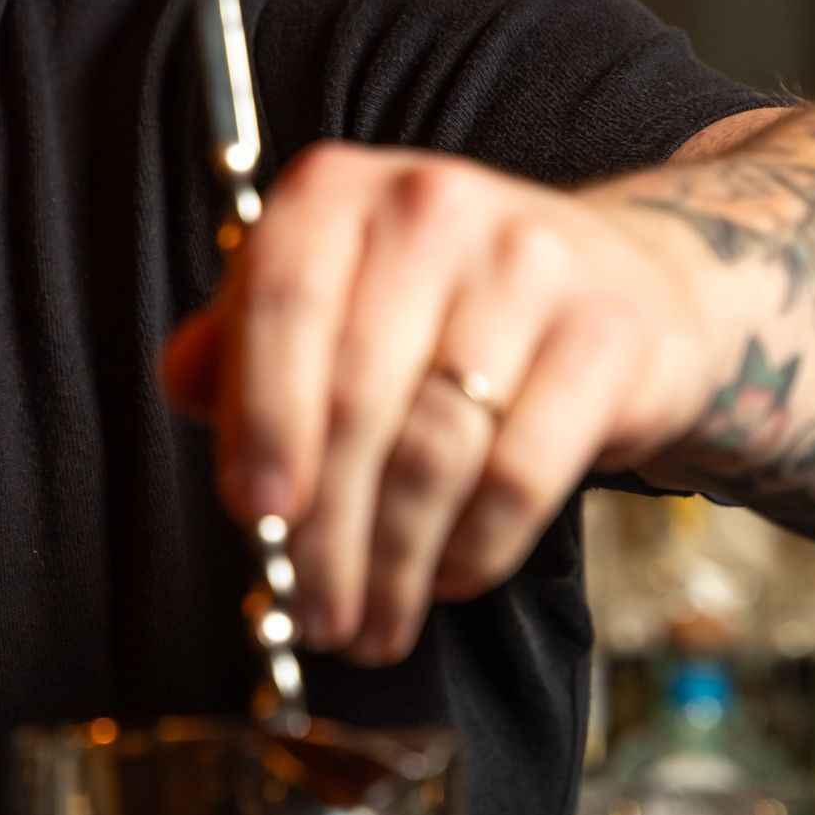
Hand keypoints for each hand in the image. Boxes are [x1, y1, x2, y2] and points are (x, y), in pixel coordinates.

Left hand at [162, 142, 716, 664]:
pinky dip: (474, 548)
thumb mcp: (334, 296)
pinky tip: (448, 579)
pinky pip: (520, 474)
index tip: (253, 516)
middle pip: (356, 398)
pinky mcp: (605, 335)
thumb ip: (245, 342)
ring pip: (435, 450)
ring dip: (393, 562)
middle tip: (311, 614)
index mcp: (338, 193)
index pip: (281, 304)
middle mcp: (431, 207)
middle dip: (324, 530)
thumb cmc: (444, 303)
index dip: (259, 419)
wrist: (630, 282)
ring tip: (371, 621)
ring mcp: (529, 265)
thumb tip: (184, 385)